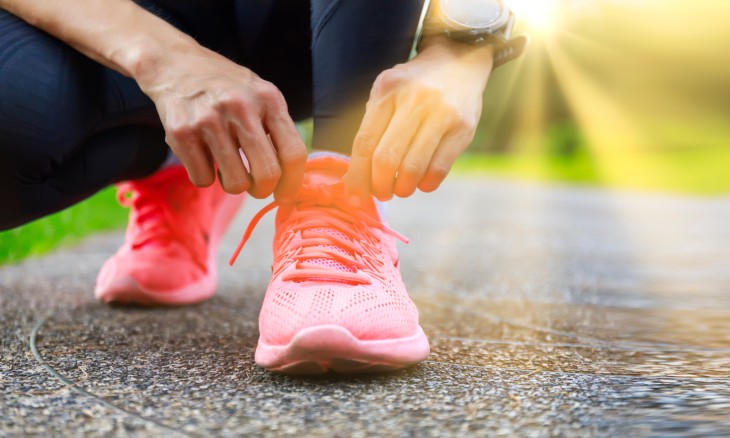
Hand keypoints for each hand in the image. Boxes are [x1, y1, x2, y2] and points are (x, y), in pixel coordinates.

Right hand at [140, 46, 306, 199]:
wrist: (175, 63)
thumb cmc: (226, 87)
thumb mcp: (260, 94)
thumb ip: (278, 128)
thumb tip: (292, 178)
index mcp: (268, 99)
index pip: (293, 153)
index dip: (293, 182)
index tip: (286, 193)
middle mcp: (240, 107)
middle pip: (267, 174)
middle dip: (263, 189)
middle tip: (256, 186)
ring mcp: (209, 120)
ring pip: (235, 183)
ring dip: (234, 184)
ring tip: (228, 167)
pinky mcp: (181, 133)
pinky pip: (203, 179)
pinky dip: (205, 176)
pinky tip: (204, 156)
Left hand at [344, 38, 492, 200]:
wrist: (460, 60)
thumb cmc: (414, 86)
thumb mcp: (387, 93)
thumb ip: (372, 128)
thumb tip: (354, 178)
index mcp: (388, 91)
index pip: (365, 143)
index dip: (357, 176)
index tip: (354, 197)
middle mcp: (414, 100)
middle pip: (386, 158)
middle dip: (379, 186)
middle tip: (381, 193)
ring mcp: (441, 113)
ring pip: (413, 167)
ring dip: (403, 188)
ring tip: (401, 189)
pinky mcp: (463, 128)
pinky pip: (439, 169)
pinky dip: (426, 184)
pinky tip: (422, 182)